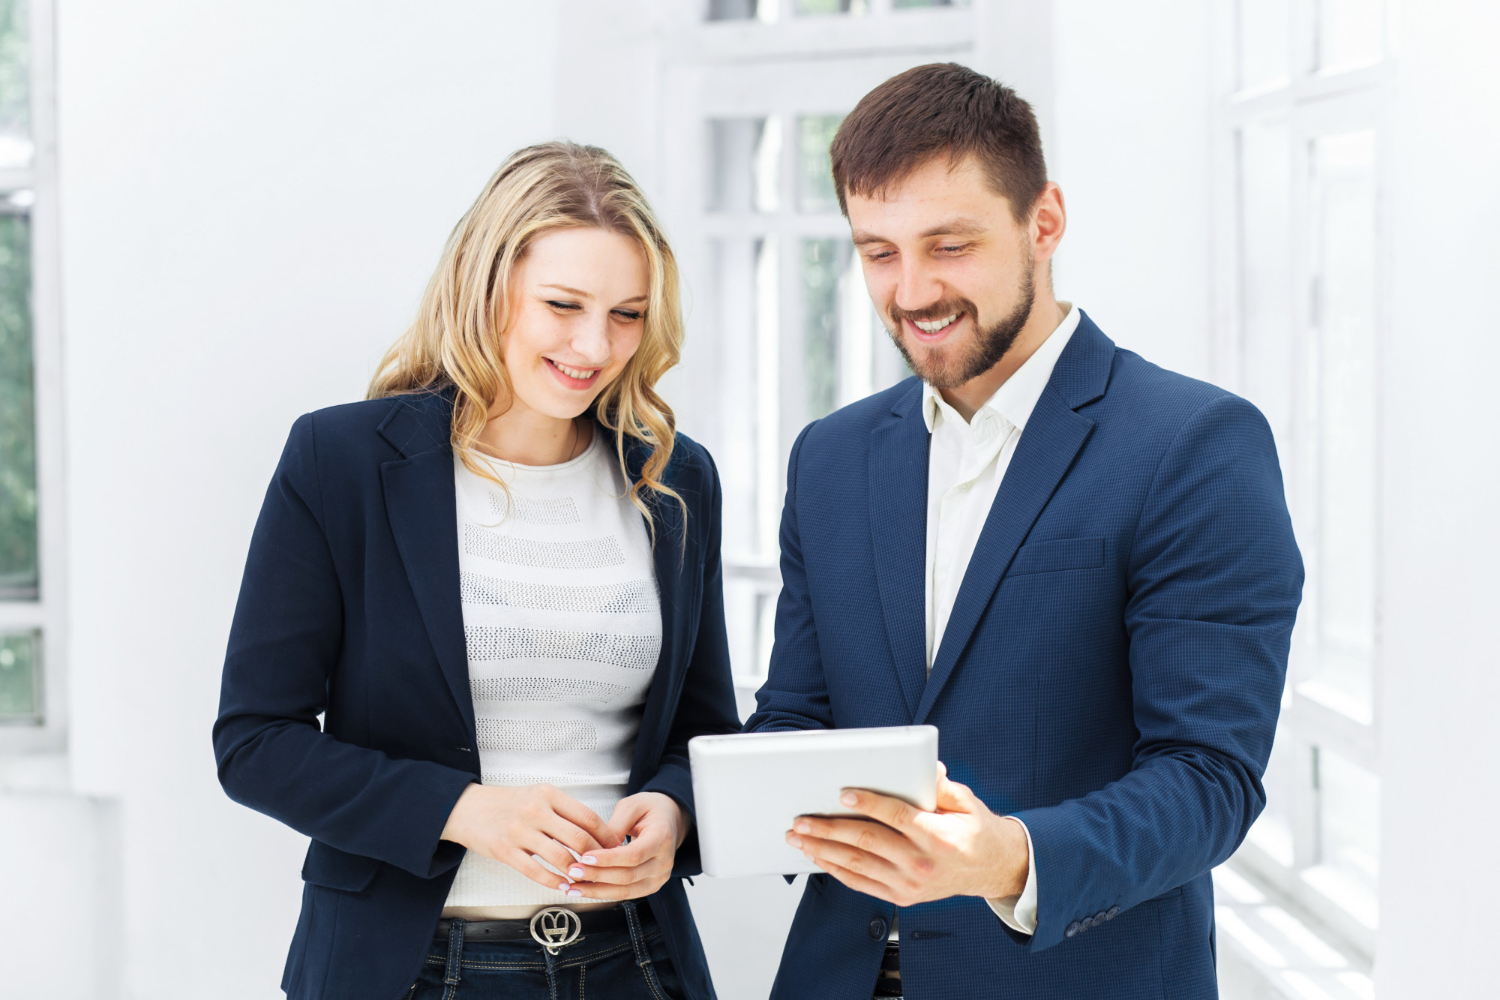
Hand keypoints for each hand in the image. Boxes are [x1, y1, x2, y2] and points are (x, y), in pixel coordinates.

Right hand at [441, 783, 621, 893]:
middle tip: (606, 868)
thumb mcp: (538, 796)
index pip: (587, 817)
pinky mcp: (504, 850)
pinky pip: (536, 871)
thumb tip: (597, 833)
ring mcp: (519, 830)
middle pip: (579, 838)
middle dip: (597, 857)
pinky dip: (554, 882)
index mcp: (548, 794)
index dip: (605, 836)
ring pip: (560, 857)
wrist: (468, 807)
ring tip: (586, 880)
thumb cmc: (509, 803)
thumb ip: (564, 811)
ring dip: (577, 873)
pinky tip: (563, 886)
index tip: (615, 848)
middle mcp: (535, 810)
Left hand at [561, 792, 687, 900]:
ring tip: (573, 887)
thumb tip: (598, 847)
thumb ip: (615, 825)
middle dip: (597, 876)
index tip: (586, 857)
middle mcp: (664, 862)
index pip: (633, 855)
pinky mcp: (650, 886)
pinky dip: (604, 894)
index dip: (608, 859)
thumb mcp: (632, 806)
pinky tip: (586, 890)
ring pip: (625, 891)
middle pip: (627, 876)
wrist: (669, 819)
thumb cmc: (650, 810)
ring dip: (597, 891)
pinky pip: (626, 894)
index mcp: (662, 838)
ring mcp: (659, 877)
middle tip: (573, 871)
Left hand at [785, 762, 1028, 906]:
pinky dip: (837, 870)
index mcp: (938, 836)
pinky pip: (862, 884)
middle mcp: (921, 864)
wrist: (991, 869)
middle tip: (801, 820)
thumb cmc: (974, 830)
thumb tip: (928, 766)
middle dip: (829, 829)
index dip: (868, 803)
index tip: (843, 794)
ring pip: (857, 865)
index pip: (896, 816)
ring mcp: (910, 885)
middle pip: (867, 842)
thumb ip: (942, 786)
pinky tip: (818, 857)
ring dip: (823, 850)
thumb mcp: (966, 801)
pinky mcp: (902, 897)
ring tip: (799, 838)